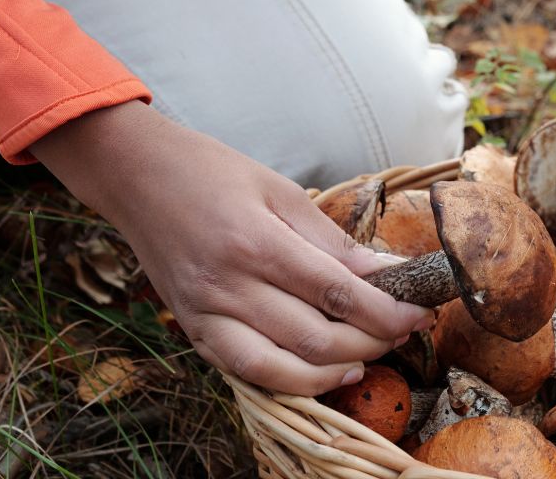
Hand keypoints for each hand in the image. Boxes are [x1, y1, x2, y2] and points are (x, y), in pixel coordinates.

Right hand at [31, 101, 431, 394]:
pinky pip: (244, 372)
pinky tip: (321, 373)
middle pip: (315, 338)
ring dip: (332, 373)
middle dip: (370, 343)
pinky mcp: (191, 330)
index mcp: (256, 242)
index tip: (419, 312)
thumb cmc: (212, 173)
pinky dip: (288, 381)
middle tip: (401, 333)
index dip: (386, 311)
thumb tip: (387, 273)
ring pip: (280, 369)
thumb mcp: (280, 190)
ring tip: (366, 360)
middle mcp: (228, 285)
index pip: (337, 292)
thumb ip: (332, 241)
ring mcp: (205, 314)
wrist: (136, 175)